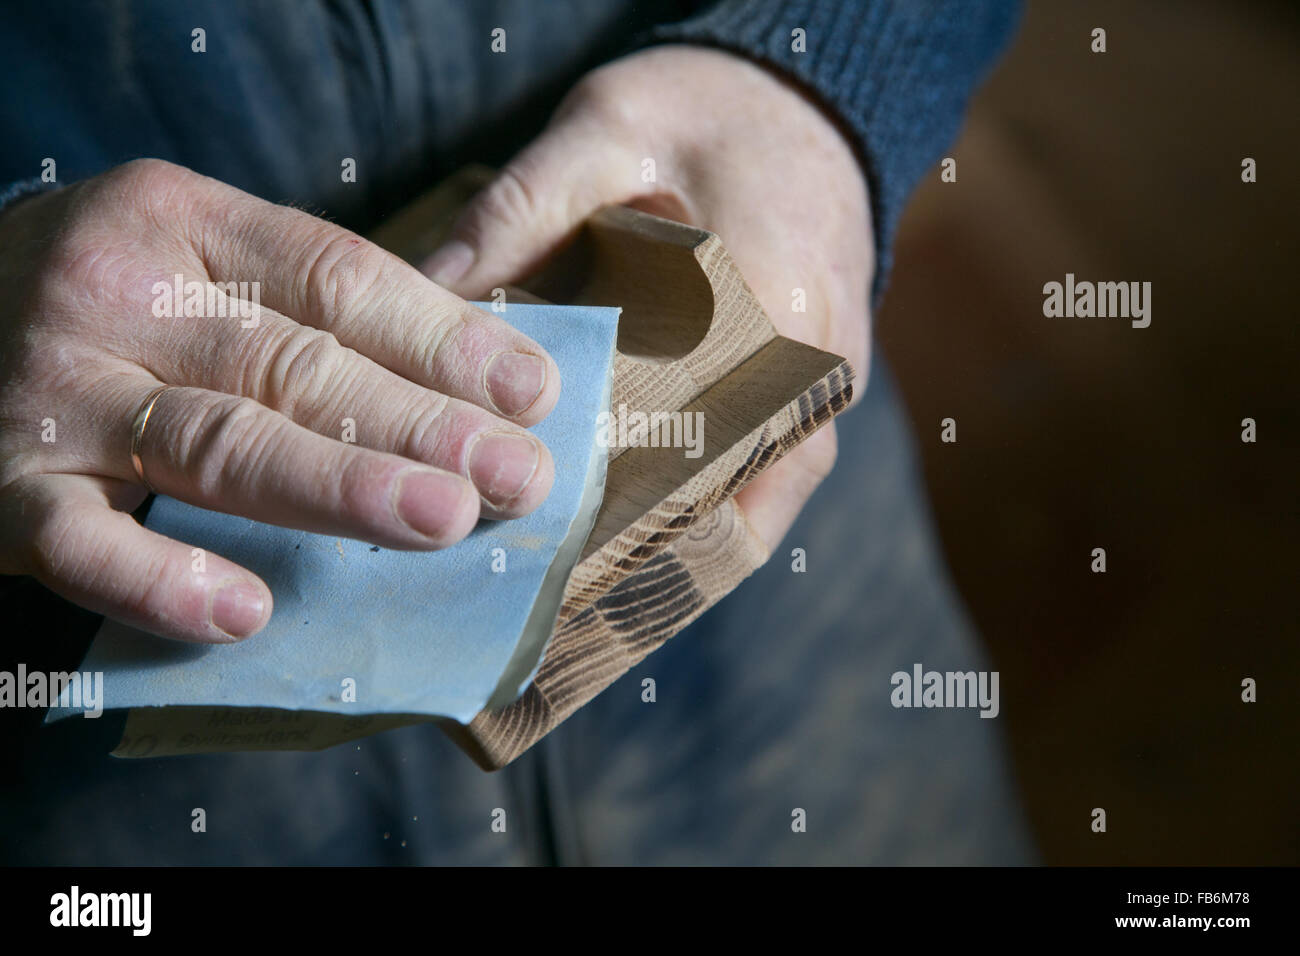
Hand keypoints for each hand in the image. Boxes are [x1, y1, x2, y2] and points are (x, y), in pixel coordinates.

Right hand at [0, 159, 559, 642]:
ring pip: (218, 443)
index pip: (336, 277)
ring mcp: (55, 392)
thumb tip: (475, 376)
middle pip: (295, 364)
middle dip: (420, 424)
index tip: (530, 393)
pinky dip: (160, 579)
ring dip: (339, 487)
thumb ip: (310, 311)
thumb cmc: (105, 304)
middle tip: (516, 475)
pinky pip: (84, 542)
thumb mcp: (196, 264)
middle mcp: (117, 294)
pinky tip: (245, 612)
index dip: (441, 339)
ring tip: (442, 519)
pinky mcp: (4, 489)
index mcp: (182, 222)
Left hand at [423, 45, 873, 553]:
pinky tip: (626, 554)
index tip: (516, 534)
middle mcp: (811, 378)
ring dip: (662, 557)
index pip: (673, 447)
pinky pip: (761, 496)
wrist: (813, 99)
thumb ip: (520, 207)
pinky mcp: (816, 406)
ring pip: (743, 520)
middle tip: (525, 586)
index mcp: (768, 309)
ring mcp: (823, 402)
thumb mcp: (606, 127)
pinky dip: (698, 530)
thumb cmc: (711, 108)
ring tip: (569, 594)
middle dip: (618, 552)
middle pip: (708, 505)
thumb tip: (428, 294)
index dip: (596, 508)